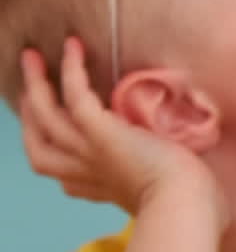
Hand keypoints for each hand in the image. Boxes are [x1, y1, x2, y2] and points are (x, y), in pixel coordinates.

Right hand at [18, 37, 226, 230]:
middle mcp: (83, 171)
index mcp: (97, 188)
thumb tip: (181, 171)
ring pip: (45, 115)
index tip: (58, 127)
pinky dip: (72, 70)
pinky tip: (73, 47)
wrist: (186, 204)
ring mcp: (87, 152)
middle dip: (30, 112)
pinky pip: (74, 95)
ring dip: (36, 84)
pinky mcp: (100, 133)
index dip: (53, 148)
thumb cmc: (189, 202)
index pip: (61, 170)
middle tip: (31, 83)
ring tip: (32, 56)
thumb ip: (160, 179)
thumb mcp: (163, 191)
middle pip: (39, 142)